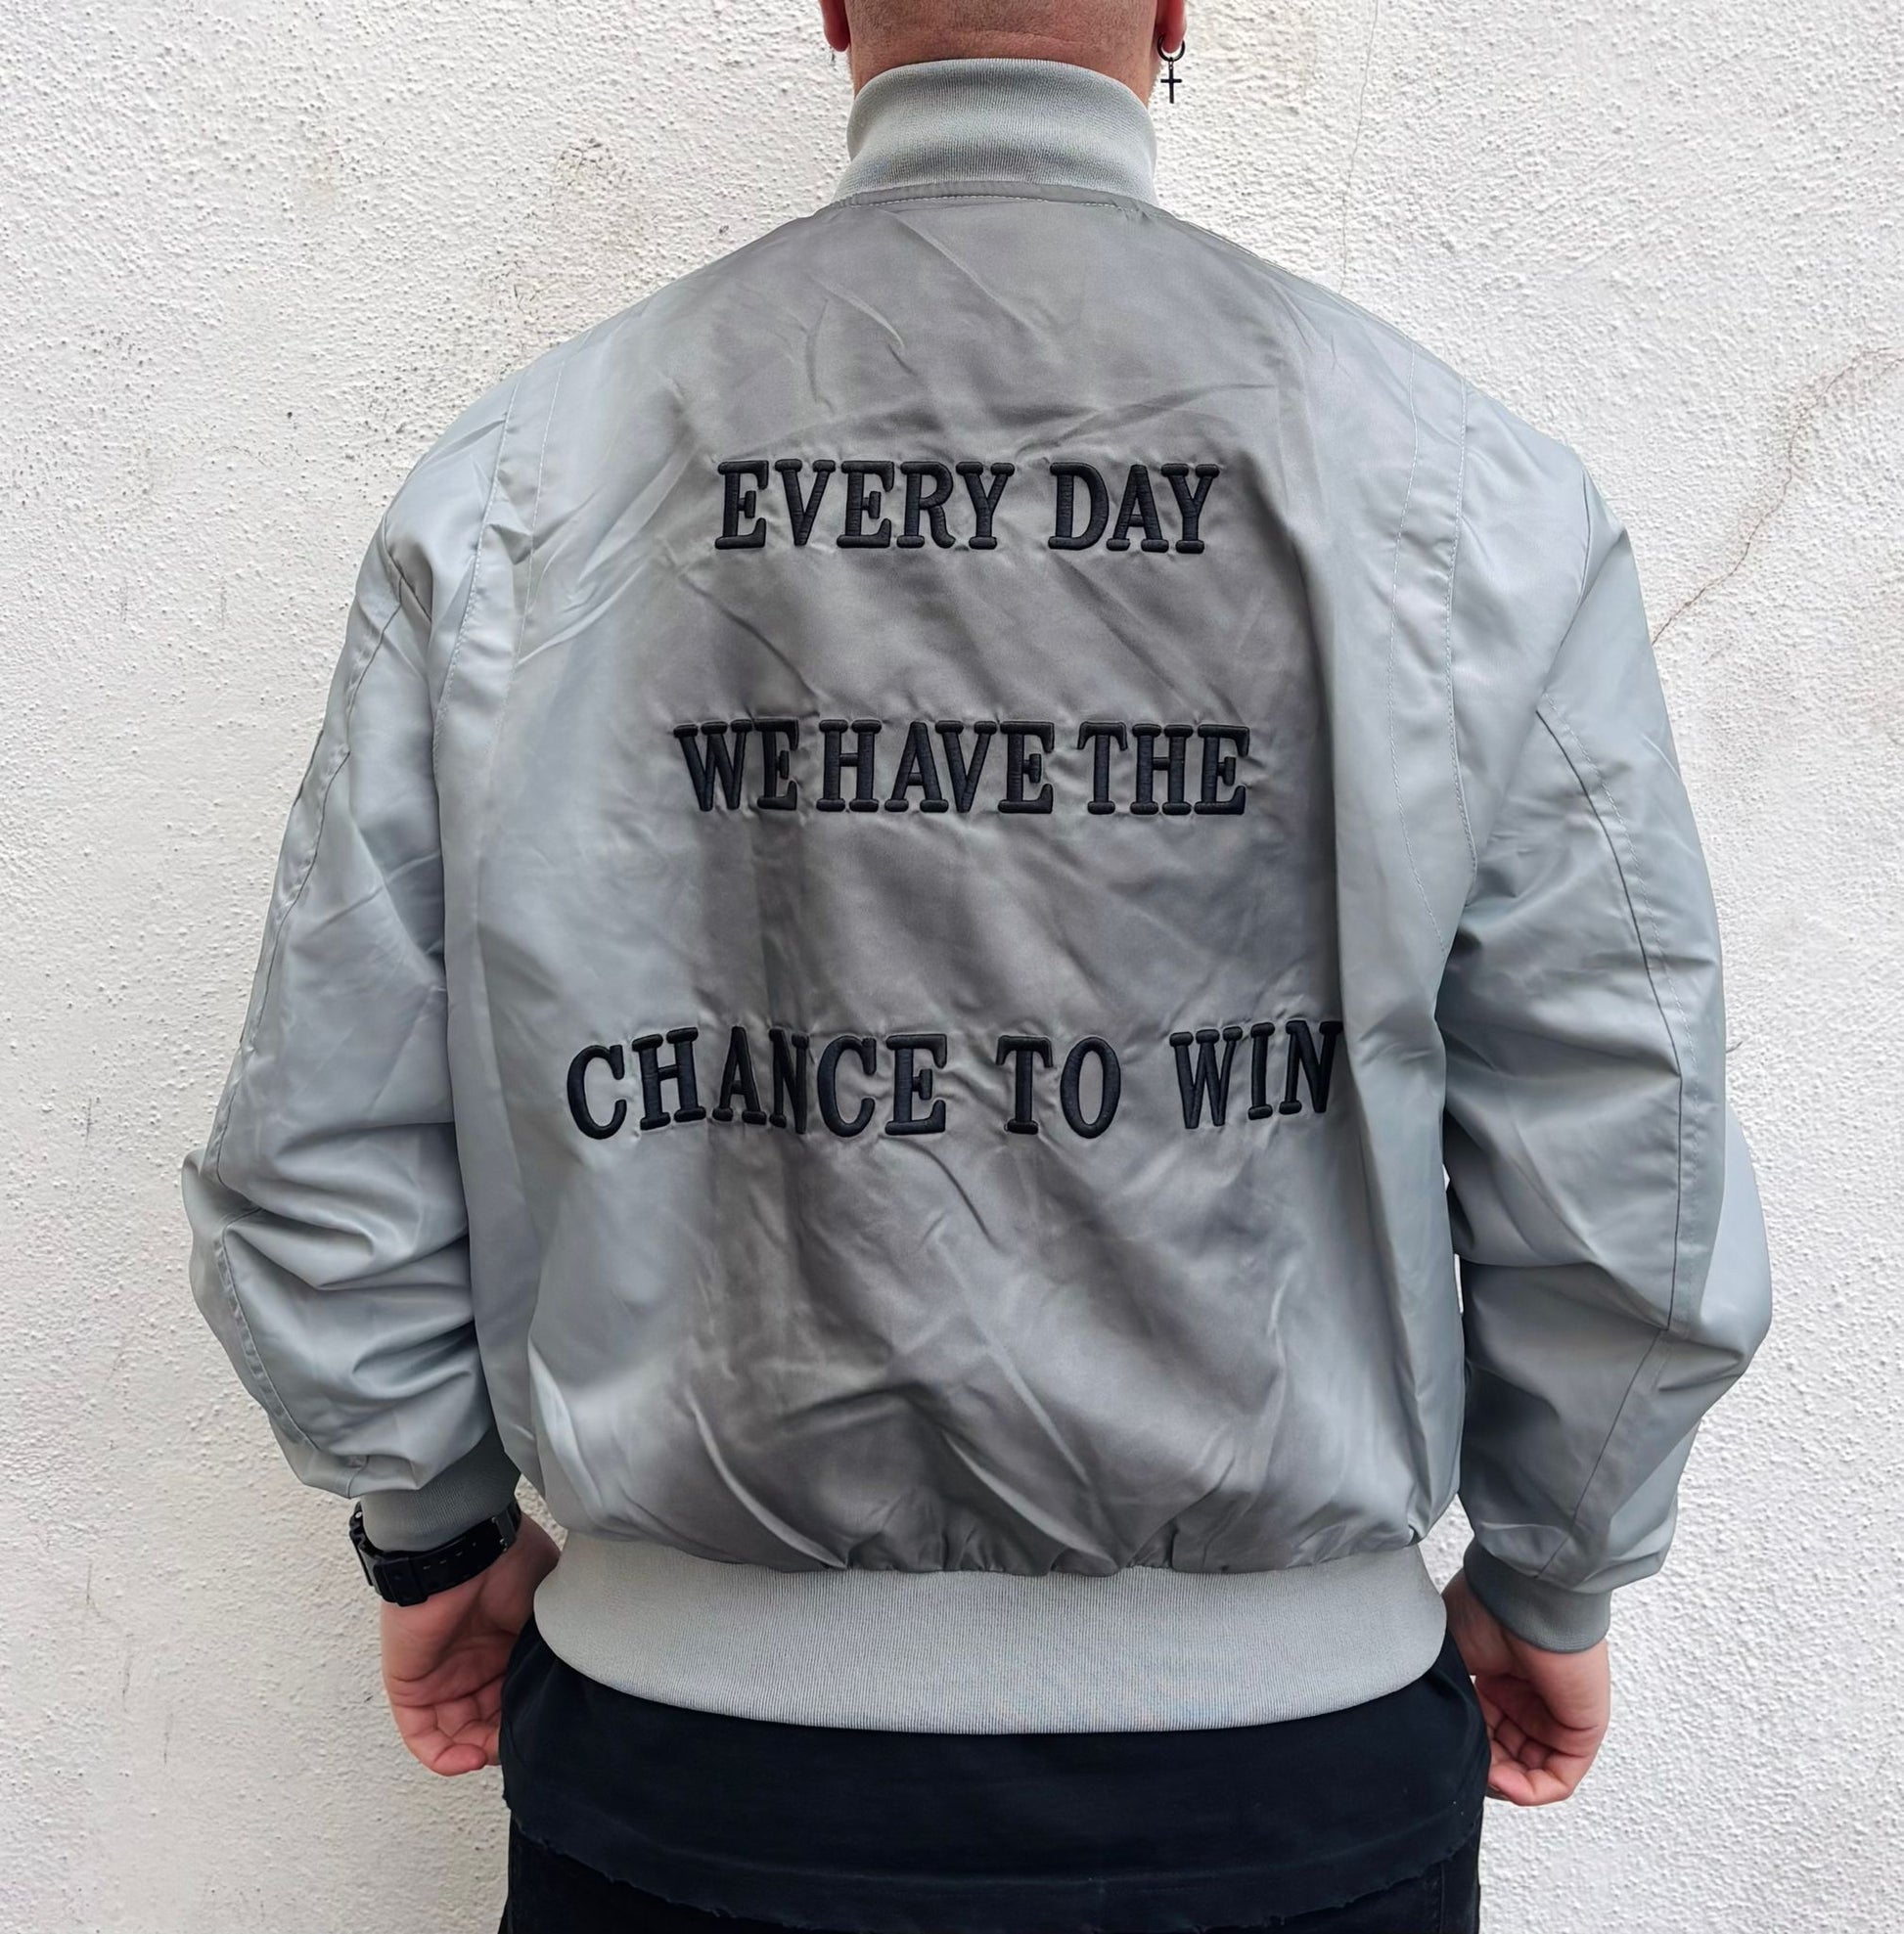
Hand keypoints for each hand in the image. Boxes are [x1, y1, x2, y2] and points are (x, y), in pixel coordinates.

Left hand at [380, 1516, 560, 1775]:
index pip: (516, 1698)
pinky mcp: (410, 1684)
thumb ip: (550, 1651)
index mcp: (507, 1644)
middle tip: (521, 1743)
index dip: (529, 1719)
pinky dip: (444, 1756)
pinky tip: (471, 1757)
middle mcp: (475, 1662)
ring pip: (457, 1735)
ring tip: (494, 1752)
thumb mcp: (548, 1612)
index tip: (544, 1728)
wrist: (467, 1546)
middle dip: (505, 1739)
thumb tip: (561, 1692)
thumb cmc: (511, 1564)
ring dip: (477, 1752)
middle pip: (488, 1721)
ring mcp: (441, 1674)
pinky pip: (421, 1734)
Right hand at [1443, 1571, 1610, 1806]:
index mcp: (1499, 1679)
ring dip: (1504, 1783)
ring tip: (1485, 1775)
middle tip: (1466, 1767)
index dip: (1465, 1745)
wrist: (1525, 1594)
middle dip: (1484, 1768)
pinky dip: (1531, 1790)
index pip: (1483, 1730)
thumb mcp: (1450, 1656)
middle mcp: (1529, 1698)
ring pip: (1530, 1772)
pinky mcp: (1582, 1730)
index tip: (1445, 1749)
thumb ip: (1449, 1696)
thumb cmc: (1486, 1609)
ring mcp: (1557, 1715)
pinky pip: (1559, 1777)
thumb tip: (1437, 1734)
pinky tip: (1505, 1783)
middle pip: (1506, 1755)